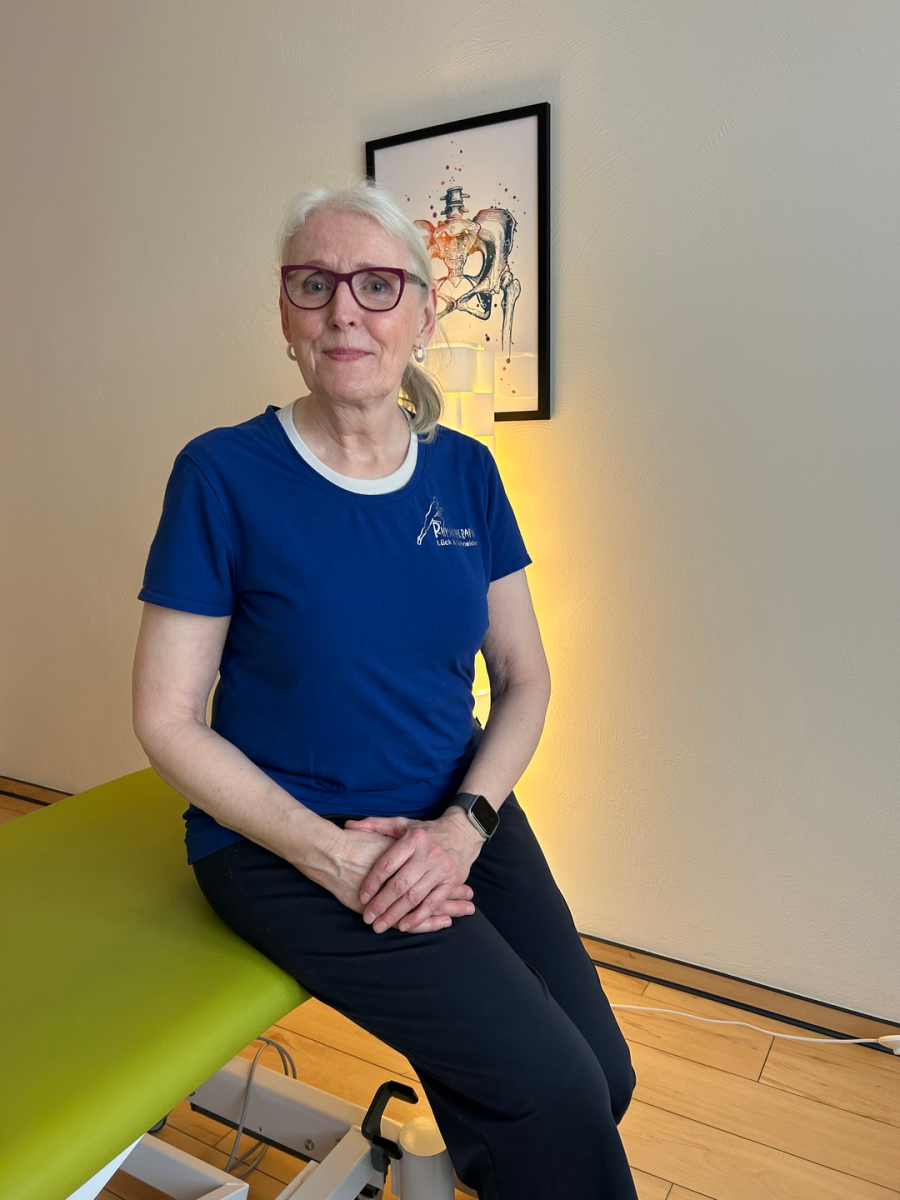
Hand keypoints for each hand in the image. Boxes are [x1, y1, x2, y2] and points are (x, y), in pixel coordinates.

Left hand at [305, 824, 474, 933]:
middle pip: (400, 884)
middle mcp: (429, 854)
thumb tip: (349, 826)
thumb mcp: (402, 824)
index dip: (373, 882)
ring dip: (396, 914)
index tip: (362, 897)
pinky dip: (418, 917)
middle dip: (381, 904)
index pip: (388, 864)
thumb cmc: (425, 832)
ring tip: (380, 926)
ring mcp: (442, 869)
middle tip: (367, 918)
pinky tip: (403, 926)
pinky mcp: (452, 881)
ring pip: (415, 897)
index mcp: (413, 839)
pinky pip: (433, 903)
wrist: (462, 833)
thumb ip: (375, 825)